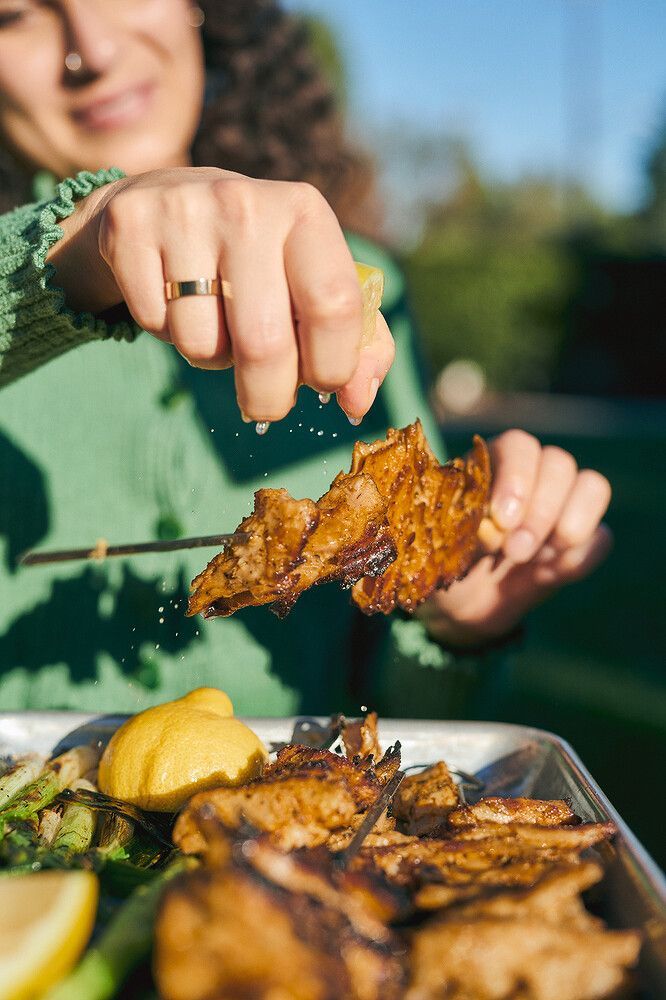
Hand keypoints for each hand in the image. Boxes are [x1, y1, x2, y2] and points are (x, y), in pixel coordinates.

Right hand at [48, 168, 393, 422]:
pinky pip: (155, 327)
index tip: (324, 383)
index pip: (334, 307)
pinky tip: (174, 300)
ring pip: (201, 345)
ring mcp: (184, 212)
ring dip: (212, 359)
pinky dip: (166, 333)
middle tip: (265, 402)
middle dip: (268, 396)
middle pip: (264, 344)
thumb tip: (356, 403)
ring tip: (216, 324)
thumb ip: (359, 345)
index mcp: (305, 211)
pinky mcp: (130, 226)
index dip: (333, 365)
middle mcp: (246, 204)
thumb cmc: (260, 261)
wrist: (165, 199)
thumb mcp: (315, 286)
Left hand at [419, 430, 612, 646]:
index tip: (501, 519)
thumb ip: (461, 534)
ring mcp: (562, 508)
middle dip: (541, 510)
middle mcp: (533, 477)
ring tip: (538, 560)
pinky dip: (582, 555)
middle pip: (559, 463)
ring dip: (570, 524)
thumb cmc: (443, 564)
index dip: (516, 478)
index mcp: (492, 466)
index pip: (519, 446)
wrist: (459, 606)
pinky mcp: (580, 543)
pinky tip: (550, 574)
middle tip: (514, 552)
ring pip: (592, 486)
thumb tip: (491, 529)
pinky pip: (601, 537)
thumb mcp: (438, 549)